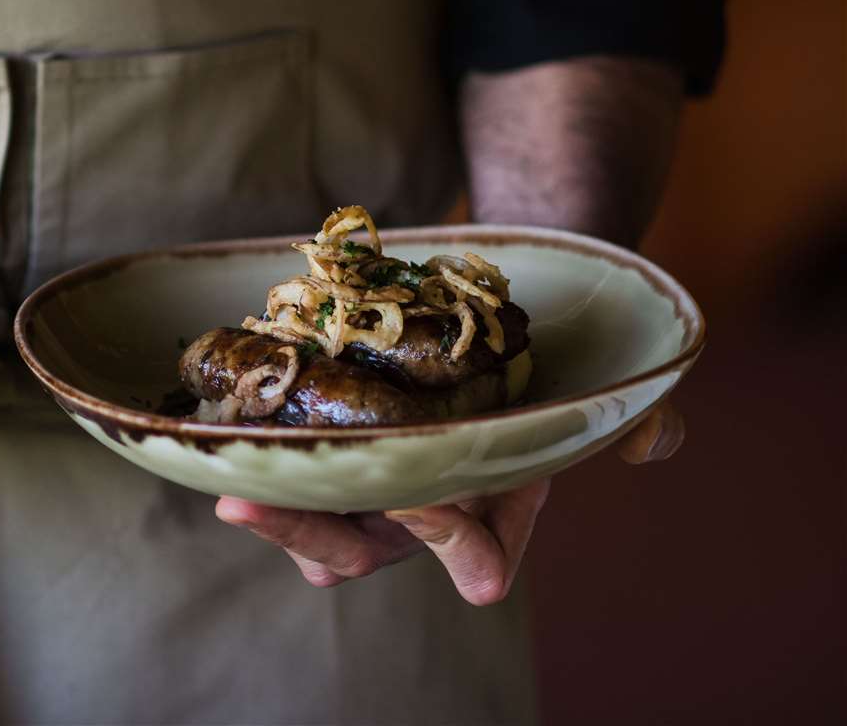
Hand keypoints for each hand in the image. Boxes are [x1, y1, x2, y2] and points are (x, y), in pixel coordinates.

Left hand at [216, 400, 684, 603]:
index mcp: (489, 515)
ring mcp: (365, 488)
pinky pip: (285, 476)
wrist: (492, 320)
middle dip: (318, 537)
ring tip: (236, 492)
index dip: (452, 541)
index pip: (474, 562)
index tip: (429, 496)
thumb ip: (634, 422)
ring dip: (276, 514)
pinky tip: (224, 442)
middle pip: (364, 551)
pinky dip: (258, 463)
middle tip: (270, 508)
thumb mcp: (595, 395)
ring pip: (314, 527)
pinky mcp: (325, 450)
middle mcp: (419, 513)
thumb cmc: (546, 370)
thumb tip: (656, 444)